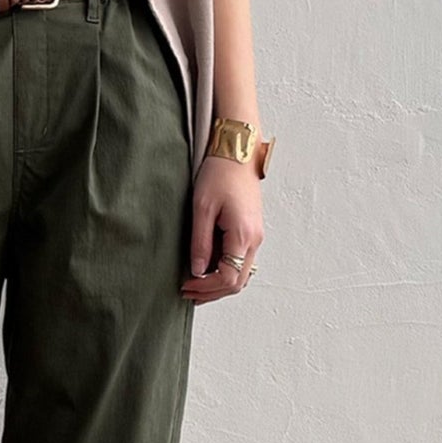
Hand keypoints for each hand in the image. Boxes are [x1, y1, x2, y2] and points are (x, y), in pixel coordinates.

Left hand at [180, 154, 263, 301]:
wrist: (237, 151)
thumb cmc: (219, 173)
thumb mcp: (202, 208)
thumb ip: (200, 243)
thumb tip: (198, 271)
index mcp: (243, 235)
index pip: (228, 278)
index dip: (206, 288)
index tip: (186, 286)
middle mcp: (255, 239)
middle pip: (237, 282)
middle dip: (211, 292)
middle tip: (187, 292)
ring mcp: (256, 236)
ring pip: (241, 274)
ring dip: (218, 284)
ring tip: (194, 284)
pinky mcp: (251, 231)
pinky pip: (241, 261)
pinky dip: (225, 271)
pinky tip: (206, 269)